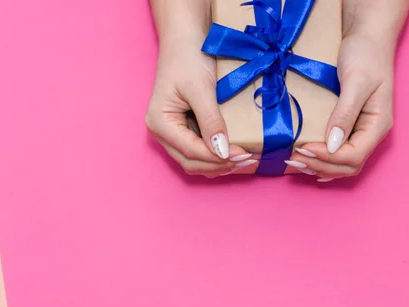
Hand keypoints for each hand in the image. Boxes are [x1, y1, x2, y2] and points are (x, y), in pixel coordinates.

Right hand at [145, 36, 254, 177]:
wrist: (186, 39)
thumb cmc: (188, 58)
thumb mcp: (201, 89)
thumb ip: (210, 122)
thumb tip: (222, 152)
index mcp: (159, 123)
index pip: (190, 151)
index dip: (218, 158)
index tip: (244, 155)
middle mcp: (162, 133)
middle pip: (191, 163)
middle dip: (219, 165)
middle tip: (248, 161)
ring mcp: (172, 133)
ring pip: (195, 161)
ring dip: (219, 165)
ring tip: (244, 160)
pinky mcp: (184, 129)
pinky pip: (199, 151)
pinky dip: (216, 156)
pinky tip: (234, 154)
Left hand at [287, 32, 395, 181]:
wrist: (368, 38)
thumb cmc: (365, 55)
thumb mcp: (356, 82)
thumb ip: (345, 113)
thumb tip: (332, 144)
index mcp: (378, 125)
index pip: (354, 156)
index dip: (328, 158)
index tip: (304, 148)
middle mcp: (371, 133)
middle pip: (349, 166)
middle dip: (321, 166)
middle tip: (294, 160)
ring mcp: (361, 132)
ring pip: (344, 165)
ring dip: (320, 168)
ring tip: (296, 163)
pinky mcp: (350, 128)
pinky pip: (339, 155)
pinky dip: (323, 163)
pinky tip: (309, 164)